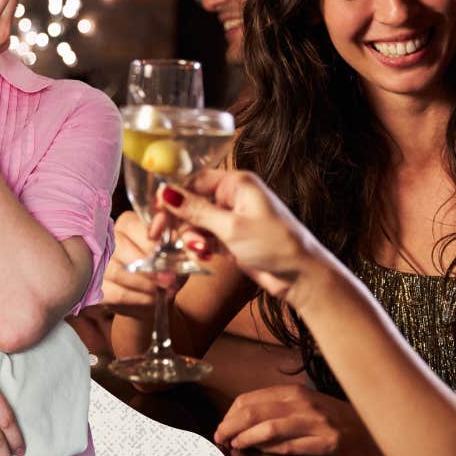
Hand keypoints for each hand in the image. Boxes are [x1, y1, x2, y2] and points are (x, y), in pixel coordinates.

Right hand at [100, 210, 188, 321]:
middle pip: (122, 248)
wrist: (156, 295)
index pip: (135, 225)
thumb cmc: (168, 267)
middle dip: (149, 267)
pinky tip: (151, 300)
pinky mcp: (95, 287)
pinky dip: (137, 299)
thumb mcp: (181, 252)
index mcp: (128, 222)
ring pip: (117, 271)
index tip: (168, 257)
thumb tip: (193, 242)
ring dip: (144, 284)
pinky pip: (114, 293)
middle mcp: (108, 238)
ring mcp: (98, 263)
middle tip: (168, 280)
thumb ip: (186, 242)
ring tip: (162, 291)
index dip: (152, 242)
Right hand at [160, 170, 332, 304]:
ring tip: (200, 252)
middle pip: (192, 202)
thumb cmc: (274, 244)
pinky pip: (206, 237)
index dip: (172, 197)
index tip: (155, 214)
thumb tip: (166, 192)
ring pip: (197, 223)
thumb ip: (196, 211)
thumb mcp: (231, 227)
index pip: (193, 181)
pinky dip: (202, 247)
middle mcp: (234, 196)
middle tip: (163, 238)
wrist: (300, 275)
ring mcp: (233, 217)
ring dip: (192, 238)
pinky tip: (206, 257)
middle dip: (181, 222)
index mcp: (236, 182)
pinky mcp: (233, 237)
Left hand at [214, 385, 390, 455]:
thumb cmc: (341, 423)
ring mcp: (318, 422)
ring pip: (271, 428)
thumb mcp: (310, 409)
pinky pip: (295, 447)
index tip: (221, 427)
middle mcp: (305, 403)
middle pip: (256, 411)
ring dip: (247, 439)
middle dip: (231, 426)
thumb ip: (282, 411)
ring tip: (233, 447)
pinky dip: (274, 452)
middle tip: (218, 439)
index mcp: (296, 393)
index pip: (252, 399)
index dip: (231, 414)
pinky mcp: (331, 442)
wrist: (381, 433)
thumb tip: (247, 422)